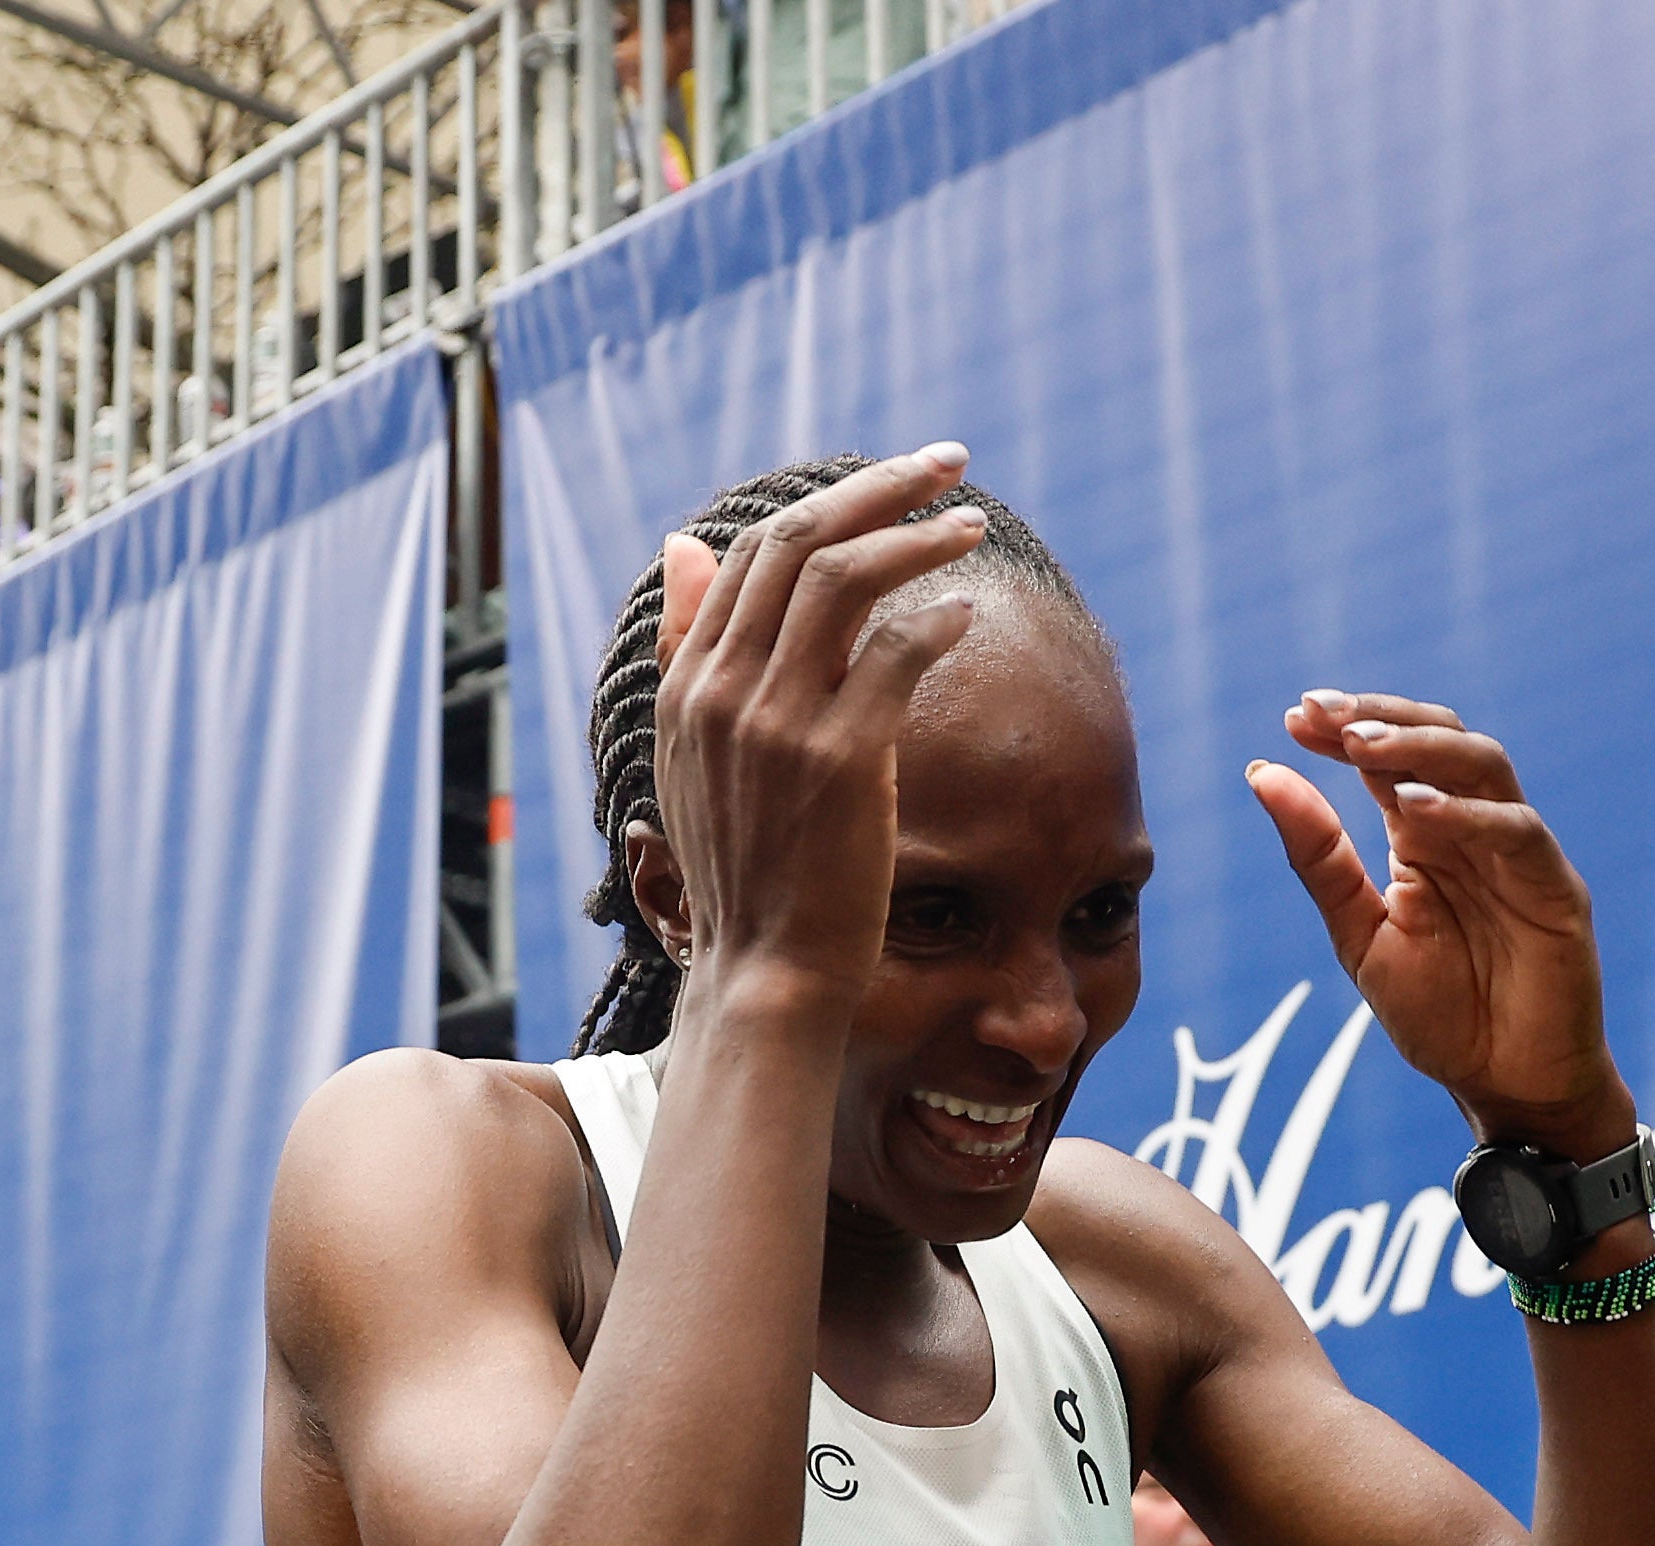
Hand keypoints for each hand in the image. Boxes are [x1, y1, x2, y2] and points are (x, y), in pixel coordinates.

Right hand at [643, 445, 990, 1002]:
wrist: (767, 974)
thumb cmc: (749, 871)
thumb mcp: (694, 755)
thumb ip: (693, 648)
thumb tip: (683, 542)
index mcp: (688, 687)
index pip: (754, 553)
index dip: (829, 502)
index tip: (893, 482)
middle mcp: (725, 693)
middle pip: (801, 543)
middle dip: (881, 488)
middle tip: (947, 463)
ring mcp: (780, 724)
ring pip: (848, 580)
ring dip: (918, 538)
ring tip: (971, 528)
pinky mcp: (841, 760)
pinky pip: (897, 653)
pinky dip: (936, 619)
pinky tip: (964, 615)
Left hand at [1246, 697, 1632, 1153]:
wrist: (1505, 1085)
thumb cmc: (1441, 1014)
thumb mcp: (1360, 935)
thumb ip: (1319, 859)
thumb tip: (1262, 775)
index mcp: (1424, 838)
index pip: (1388, 758)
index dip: (1346, 728)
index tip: (1295, 715)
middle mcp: (1472, 830)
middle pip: (1439, 737)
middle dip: (1380, 717)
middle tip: (1322, 712)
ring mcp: (1518, 852)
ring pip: (1482, 765)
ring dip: (1420, 747)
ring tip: (1360, 744)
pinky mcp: (1555, 886)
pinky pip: (1516, 830)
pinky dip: (1466, 814)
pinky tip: (1415, 808)